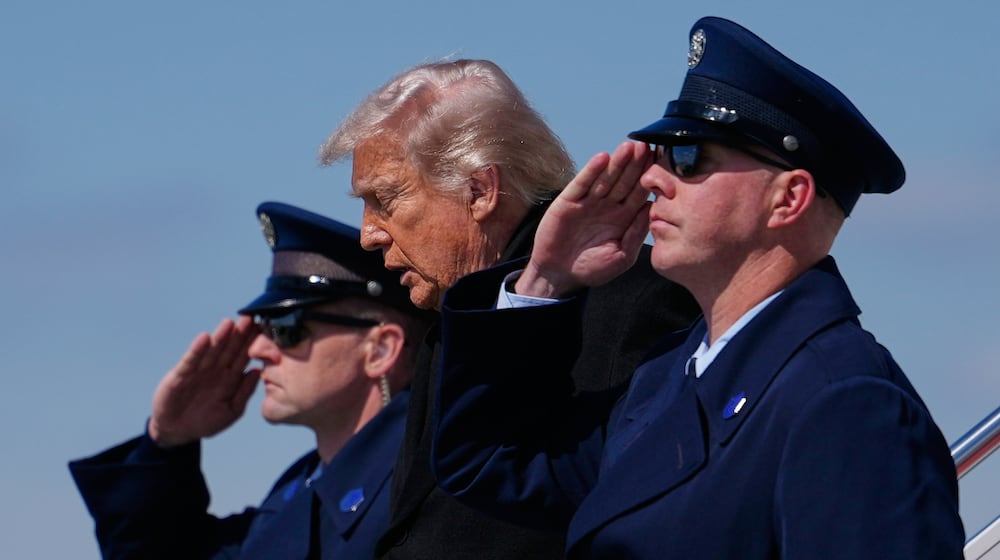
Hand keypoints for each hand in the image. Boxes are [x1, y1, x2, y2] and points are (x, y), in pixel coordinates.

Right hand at [148, 315, 260, 447]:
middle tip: (251, 318)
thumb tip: (259, 372)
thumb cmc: (206, 421)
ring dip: (220, 337)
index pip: (244, 356)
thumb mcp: (231, 410)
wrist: (177, 431)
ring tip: (229, 323)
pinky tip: (205, 338)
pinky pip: (191, 360)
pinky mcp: (180, 375)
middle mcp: (216, 370)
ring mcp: (198, 371)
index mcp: (230, 377)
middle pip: (230, 348)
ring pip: (212, 351)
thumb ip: (244, 392)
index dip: (254, 343)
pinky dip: (197, 350)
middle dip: (240, 334)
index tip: (266, 329)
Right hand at [517, 141, 651, 297]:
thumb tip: (651, 209)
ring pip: (606, 178)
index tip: (662, 162)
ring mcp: (588, 201)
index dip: (650, 177)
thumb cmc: (592, 268)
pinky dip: (591, 171)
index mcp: (624, 216)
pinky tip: (602, 158)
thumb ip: (636, 234)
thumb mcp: (621, 256)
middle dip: (636, 163)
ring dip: (617, 162)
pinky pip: (582, 184)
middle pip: (625, 180)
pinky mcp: (569, 201)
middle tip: (647, 146)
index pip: (640, 192)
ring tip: (629, 147)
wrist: (559, 275)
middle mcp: (608, 205)